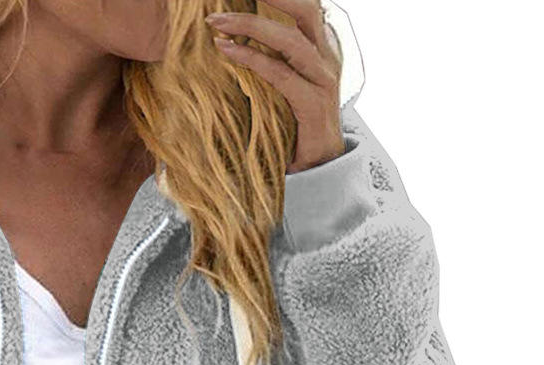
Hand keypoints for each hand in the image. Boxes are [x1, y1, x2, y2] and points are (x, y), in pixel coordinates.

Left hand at [205, 3, 346, 172]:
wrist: (319, 168)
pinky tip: (226, 50)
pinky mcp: (312, 105)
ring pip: (290, 40)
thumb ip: (274, 58)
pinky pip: (280, 74)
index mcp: (322, 47)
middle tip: (227, 1)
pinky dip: (250, 59)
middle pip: (305, 10)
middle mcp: (326, 58)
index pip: (307, 7)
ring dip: (249, 25)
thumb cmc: (296, 126)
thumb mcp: (285, 84)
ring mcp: (323, 80)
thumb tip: (237, 38)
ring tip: (217, 22)